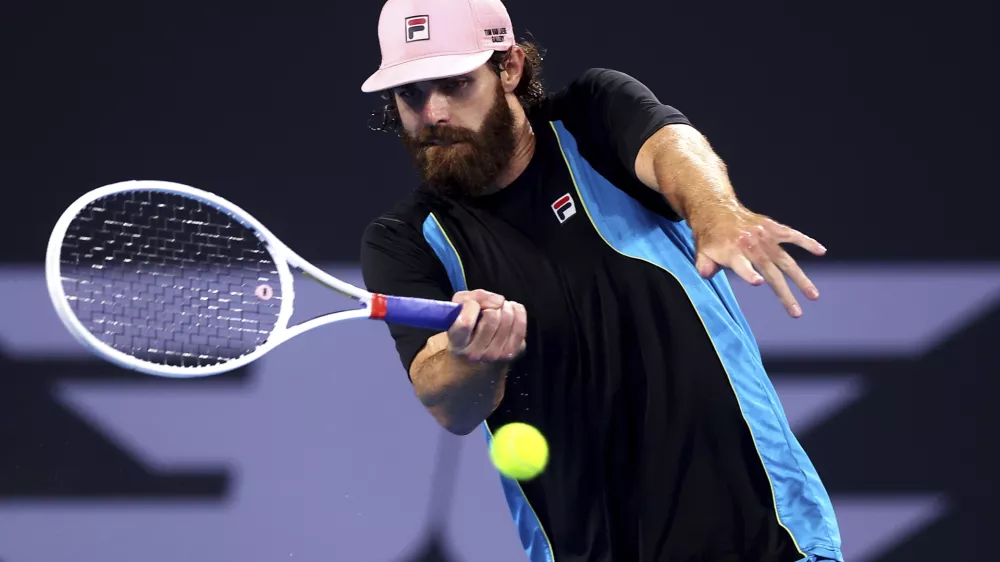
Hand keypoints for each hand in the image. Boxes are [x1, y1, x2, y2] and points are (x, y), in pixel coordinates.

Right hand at [447, 289, 527, 362]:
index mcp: (457, 343)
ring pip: (507, 318)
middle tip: (489, 306)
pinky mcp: (512, 353)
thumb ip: (473, 298)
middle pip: (492, 317)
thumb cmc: (464, 330)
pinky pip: (520, 324)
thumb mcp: (457, 311)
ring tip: (499, 308)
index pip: (466, 322)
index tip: (473, 304)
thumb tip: (499, 300)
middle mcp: (475, 353)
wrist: (474, 363)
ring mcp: (495, 355)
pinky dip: (517, 311)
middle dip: (492, 305)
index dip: (472, 306)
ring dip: (505, 306)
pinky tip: (511, 311)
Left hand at [689, 204, 826, 317]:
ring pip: (786, 260)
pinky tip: (821, 251)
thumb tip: (706, 274)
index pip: (741, 265)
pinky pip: (792, 235)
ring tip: (814, 296)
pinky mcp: (772, 228)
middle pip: (770, 271)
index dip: (749, 273)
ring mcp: (764, 236)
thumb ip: (704, 265)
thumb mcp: (701, 252)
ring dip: (801, 278)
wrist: (716, 209)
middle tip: (796, 312)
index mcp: (732, 252)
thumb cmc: (710, 238)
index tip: (758, 282)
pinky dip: (806, 242)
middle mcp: (751, 244)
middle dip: (785, 293)